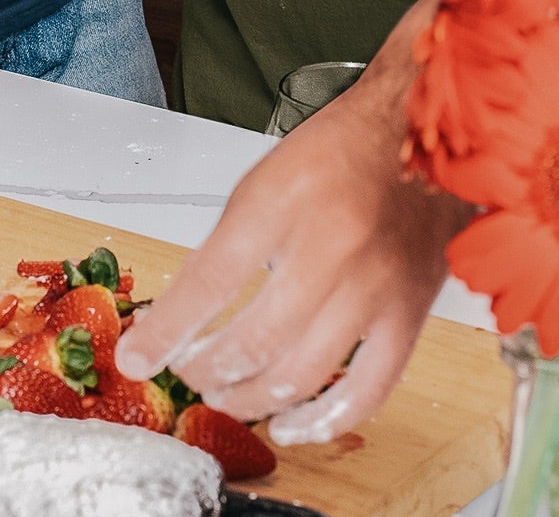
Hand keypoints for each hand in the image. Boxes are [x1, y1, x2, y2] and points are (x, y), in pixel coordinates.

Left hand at [115, 52, 466, 443]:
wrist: (421, 132)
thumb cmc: (340, 150)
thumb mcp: (266, 178)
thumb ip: (228, 244)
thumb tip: (185, 311)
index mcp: (284, 199)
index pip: (211, 281)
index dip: (168, 330)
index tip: (137, 357)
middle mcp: (332, 244)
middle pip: (255, 339)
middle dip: (206, 369)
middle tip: (187, 371)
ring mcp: (375, 285)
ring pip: (302, 374)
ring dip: (251, 400)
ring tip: (225, 395)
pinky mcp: (411, 313)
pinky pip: (368, 390)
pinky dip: (324, 422)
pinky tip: (291, 426)